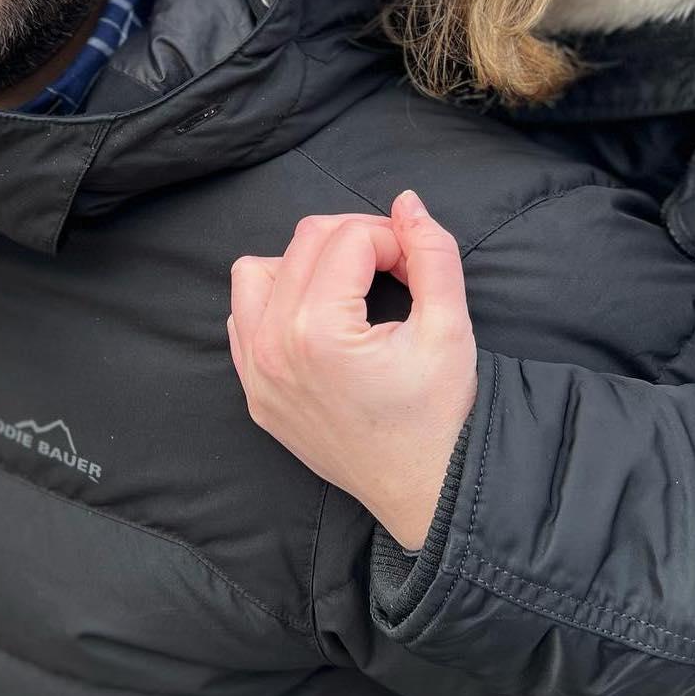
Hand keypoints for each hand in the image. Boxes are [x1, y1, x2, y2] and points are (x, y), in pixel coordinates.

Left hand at [228, 190, 477, 548]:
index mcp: (319, 331)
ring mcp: (257, 374)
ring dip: (302, 265)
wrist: (422, 492)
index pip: (349, 238)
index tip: (417, 266)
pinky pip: (243, 320)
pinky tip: (320, 322)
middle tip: (394, 270)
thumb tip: (407, 202)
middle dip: (354, 242)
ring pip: (256, 273)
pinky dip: (276, 305)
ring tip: (347, 289)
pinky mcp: (254, 393)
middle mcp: (274, 347)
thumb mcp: (450, 329)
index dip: (393, 239)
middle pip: (303, 242)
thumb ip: (433, 254)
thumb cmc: (439, 416)